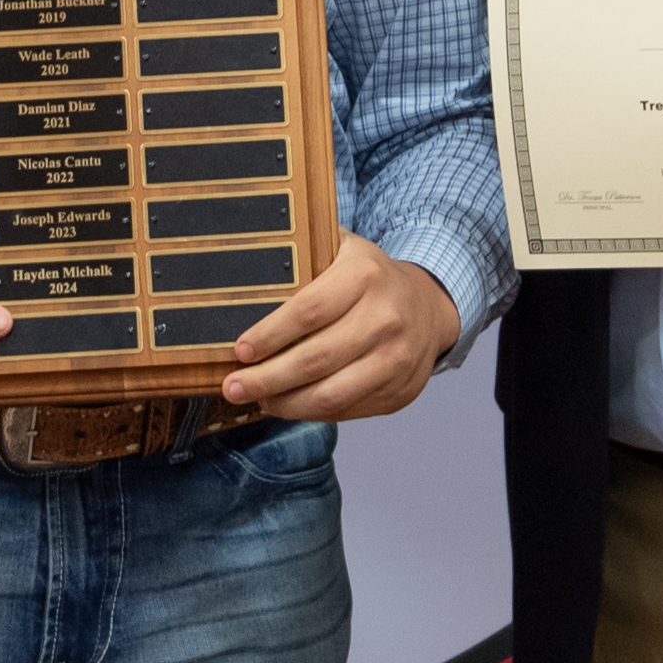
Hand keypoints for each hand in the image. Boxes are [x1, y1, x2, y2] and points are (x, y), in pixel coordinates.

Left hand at [221, 234, 459, 421]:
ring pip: (331, 394)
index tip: (241, 350)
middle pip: (315, 359)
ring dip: (286, 404)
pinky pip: (347, 410)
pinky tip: (290, 405)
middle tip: (233, 387)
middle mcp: (386, 318)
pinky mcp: (399, 391)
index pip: (309, 311)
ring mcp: (396, 359)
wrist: (429, 306)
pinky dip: (312, 412)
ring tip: (259, 401)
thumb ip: (305, 252)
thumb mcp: (343, 249)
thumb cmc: (370, 278)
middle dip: (267, 379)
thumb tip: (247, 268)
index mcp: (365, 276)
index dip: (270, 335)